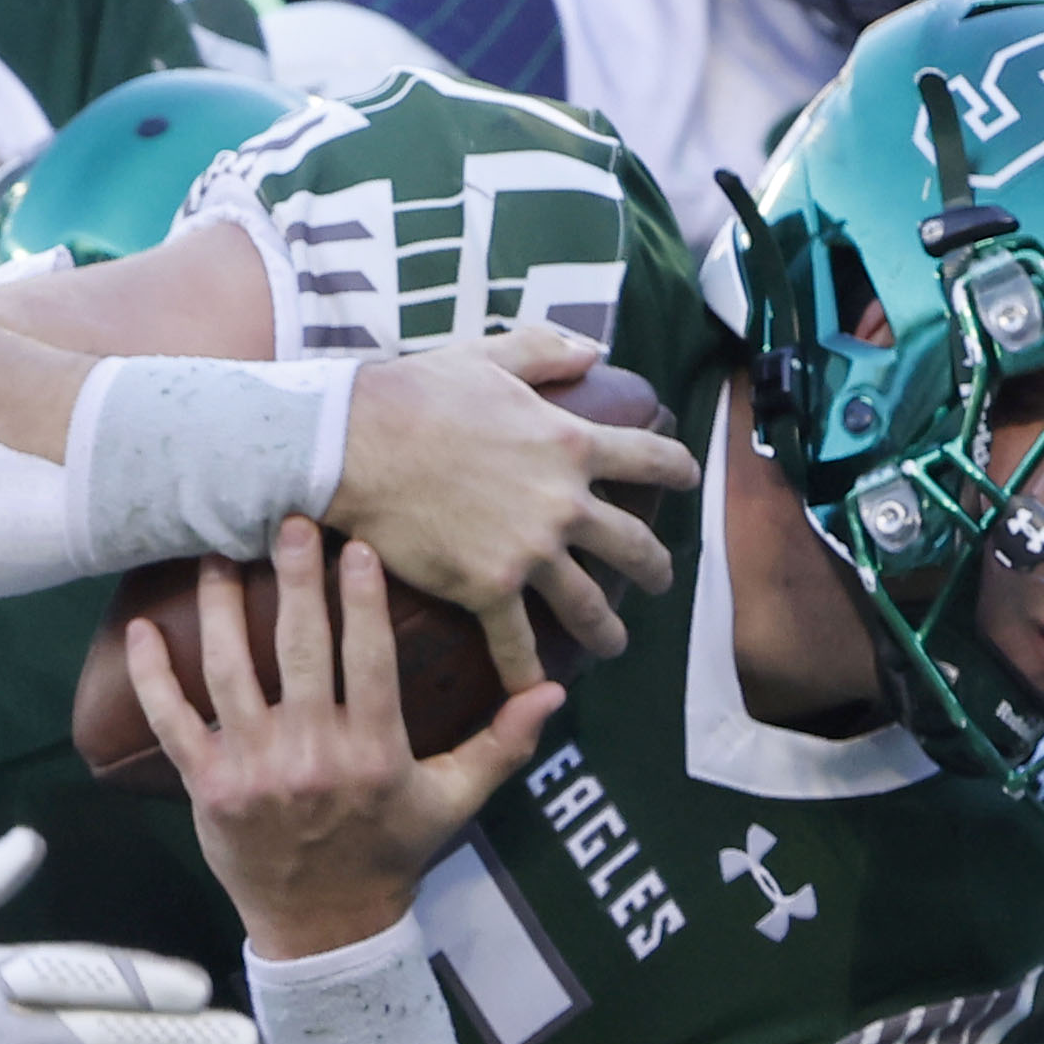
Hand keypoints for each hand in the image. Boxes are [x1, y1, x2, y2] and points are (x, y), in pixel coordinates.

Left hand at [120, 523, 560, 956]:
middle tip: (288, 518)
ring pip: (230, 671)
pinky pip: (172, 722)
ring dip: (219, 606)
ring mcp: (254, 771)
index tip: (357, 544)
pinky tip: (142, 628)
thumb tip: (550, 691)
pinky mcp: (208, 788)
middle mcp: (313, 757)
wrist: (326, 927)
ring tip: (216, 550)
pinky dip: (152, 676)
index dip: (361, 598)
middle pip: (299, 649)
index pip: (368, 658)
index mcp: (374, 753)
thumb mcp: (454, 801)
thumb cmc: (392, 852)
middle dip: (293, 578)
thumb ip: (501, 744)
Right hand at [330, 325, 692, 700]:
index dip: (677, 469)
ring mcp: (529, 550)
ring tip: (616, 642)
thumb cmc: (414, 394)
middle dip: (656, 566)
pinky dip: (529, 673)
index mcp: (571, 442)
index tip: (689, 479)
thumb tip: (593, 351)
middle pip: (634, 543)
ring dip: (610, 628)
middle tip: (660, 579)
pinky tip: (539, 693)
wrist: (355, 443)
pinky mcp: (488, 587)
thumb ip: (547, 351)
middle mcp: (563, 502)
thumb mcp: (489, 354)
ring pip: (591, 603)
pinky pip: (518, 642)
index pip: (650, 458)